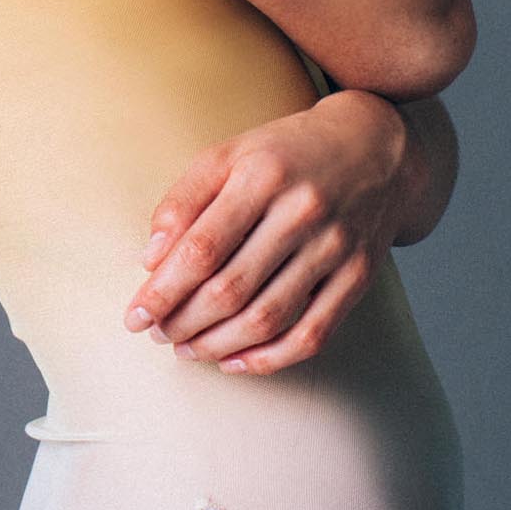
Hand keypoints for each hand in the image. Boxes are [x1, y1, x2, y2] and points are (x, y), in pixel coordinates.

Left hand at [122, 89, 408, 373]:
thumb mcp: (227, 155)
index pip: (202, 248)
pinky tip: (234, 361)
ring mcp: (336, 247)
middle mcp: (303, 212)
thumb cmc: (284, 154)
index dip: (163, 290)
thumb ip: (183, 201)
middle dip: (184, 321)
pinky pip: (313, 334)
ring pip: (268, 318)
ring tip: (186, 348)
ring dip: (217, 344)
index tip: (135, 315)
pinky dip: (269, 359)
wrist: (375, 148)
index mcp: (262, 176)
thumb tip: (150, 260)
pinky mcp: (359, 276)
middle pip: (232, 289)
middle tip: (157, 333)